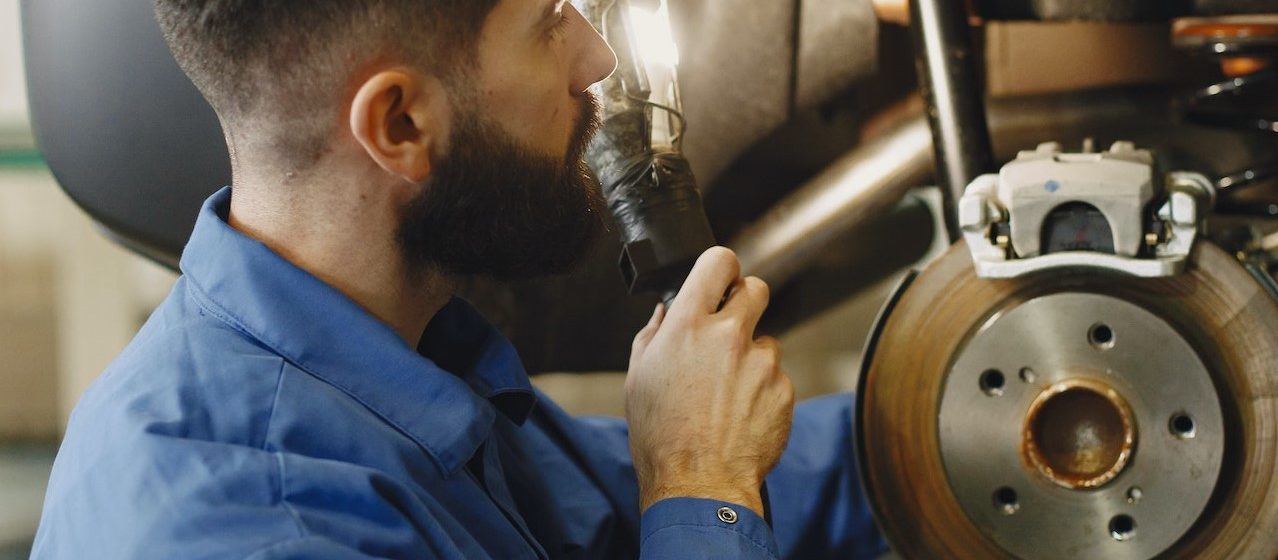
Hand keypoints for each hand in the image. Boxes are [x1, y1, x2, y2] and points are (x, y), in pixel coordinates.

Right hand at [625, 247, 794, 516]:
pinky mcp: (784, 389)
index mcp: (688, 326)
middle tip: (730, 328)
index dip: (720, 268)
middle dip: (744, 301)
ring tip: (727, 392)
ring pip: (766, 339)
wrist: (699, 484)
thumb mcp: (638, 378)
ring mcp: (762, 363)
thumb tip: (665, 312)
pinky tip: (741, 413)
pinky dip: (763, 389)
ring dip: (751, 356)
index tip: (719, 279)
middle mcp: (729, 336)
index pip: (718, 262)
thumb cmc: (661, 437)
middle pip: (755, 288)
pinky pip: (777, 376)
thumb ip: (654, 335)